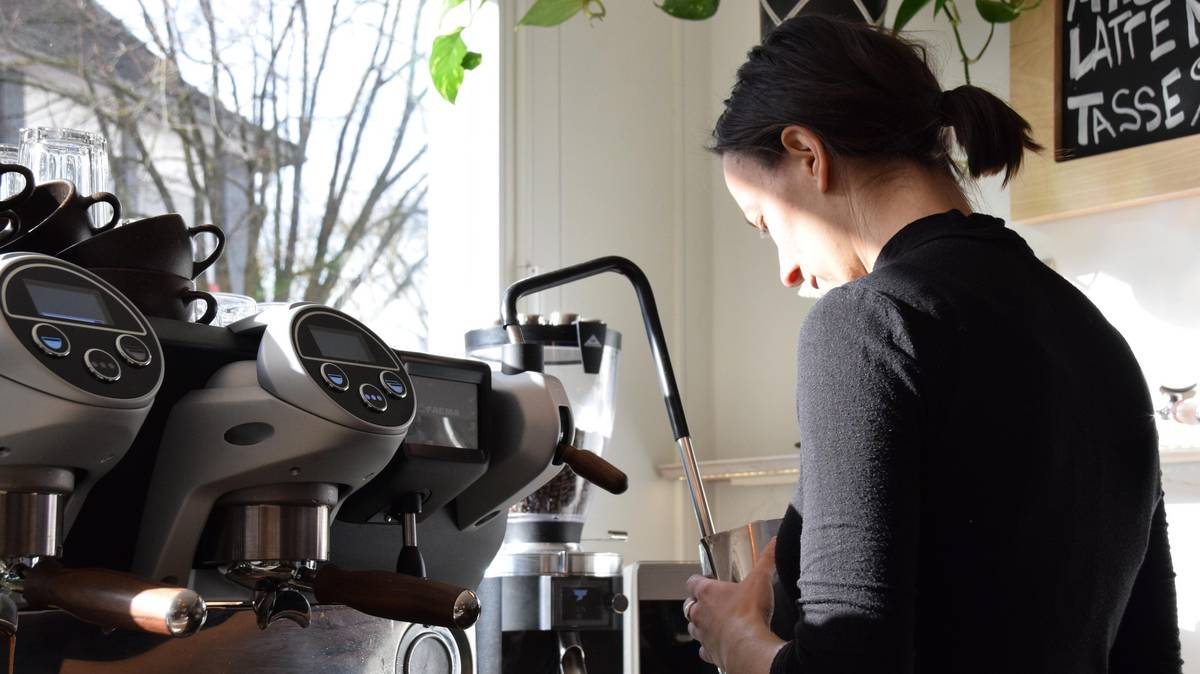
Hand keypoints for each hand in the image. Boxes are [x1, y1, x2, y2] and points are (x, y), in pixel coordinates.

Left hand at [685, 538, 785, 672]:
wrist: (749, 647)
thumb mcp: (760, 580)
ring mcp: (703, 634)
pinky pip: (703, 650)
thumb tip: (773, 544)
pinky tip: (719, 645)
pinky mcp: (710, 652)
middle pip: (689, 606)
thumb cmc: (749, 613)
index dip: (698, 580)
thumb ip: (766, 560)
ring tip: (713, 624)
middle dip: (697, 604)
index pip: (693, 582)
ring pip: (693, 628)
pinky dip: (709, 647)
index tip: (705, 580)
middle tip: (710, 603)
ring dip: (700, 625)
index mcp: (708, 593)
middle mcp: (700, 613)